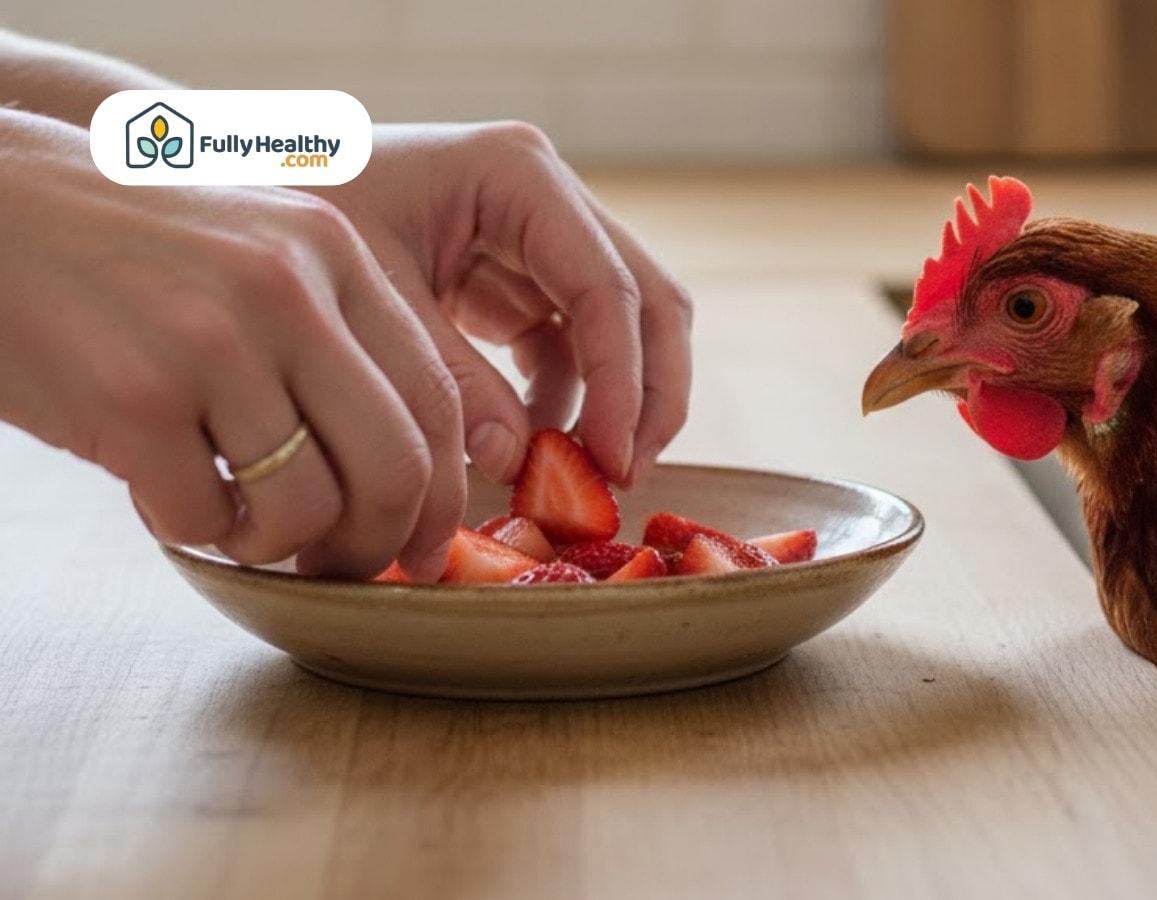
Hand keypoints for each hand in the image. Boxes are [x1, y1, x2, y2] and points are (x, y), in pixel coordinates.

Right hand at [0, 109, 463, 579]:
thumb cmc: (123, 246)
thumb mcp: (256, 249)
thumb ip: (335, 336)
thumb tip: (409, 476)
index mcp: (333, 252)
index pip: (437, 398)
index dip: (442, 494)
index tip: (425, 545)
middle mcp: (287, 292)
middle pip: (396, 467)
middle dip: (379, 543)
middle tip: (342, 566)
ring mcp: (212, 343)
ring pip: (306, 509)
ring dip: (274, 544)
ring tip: (232, 516)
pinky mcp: (134, 399)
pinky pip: (205, 520)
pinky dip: (192, 530)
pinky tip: (160, 491)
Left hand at [306, 122, 692, 486]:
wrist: (234, 191)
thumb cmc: (291, 217)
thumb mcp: (369, 300)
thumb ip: (446, 380)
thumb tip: (515, 461)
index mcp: (516, 174)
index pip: (606, 287)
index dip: (624, 382)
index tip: (613, 462)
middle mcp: (546, 198)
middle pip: (647, 300)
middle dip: (647, 394)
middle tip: (624, 478)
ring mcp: (539, 239)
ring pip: (625, 328)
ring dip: (618, 405)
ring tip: (585, 482)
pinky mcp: (518, 281)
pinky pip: (573, 349)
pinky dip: (569, 405)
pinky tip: (537, 457)